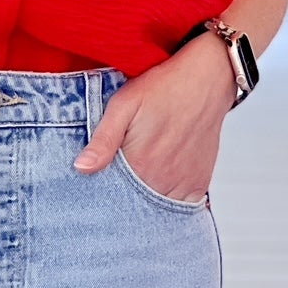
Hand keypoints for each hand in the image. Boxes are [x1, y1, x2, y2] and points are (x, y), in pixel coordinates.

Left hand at [72, 36, 235, 201]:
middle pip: (133, 204)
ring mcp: (183, 184)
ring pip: (155, 207)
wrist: (206, 79)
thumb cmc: (162, 88)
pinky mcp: (198, 184)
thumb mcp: (123, 105)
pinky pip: (179, 205)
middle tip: (121, 171)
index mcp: (139, 164)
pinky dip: (167, 200)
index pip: (111, 195)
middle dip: (122, 198)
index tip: (96, 179)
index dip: (101, 189)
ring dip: (144, 200)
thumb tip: (81, 168)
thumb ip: (103, 140)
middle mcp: (162, 180)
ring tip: (139, 174)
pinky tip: (159, 181)